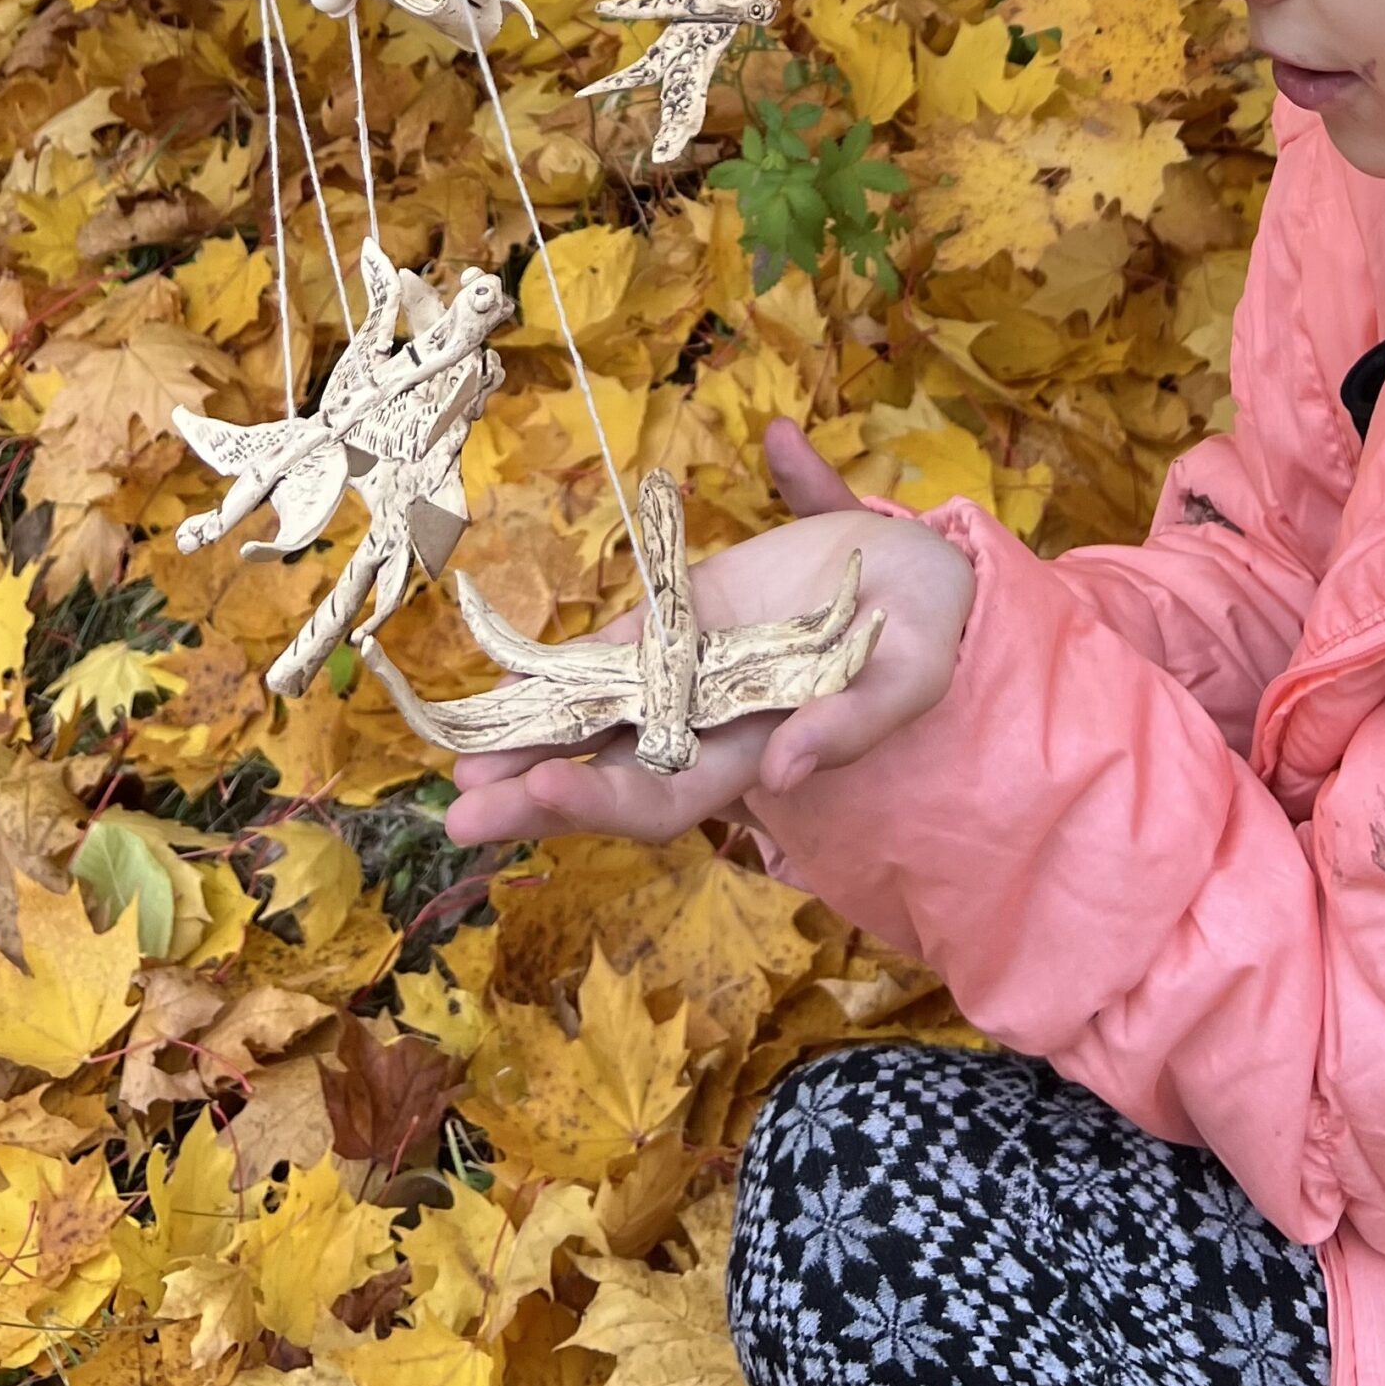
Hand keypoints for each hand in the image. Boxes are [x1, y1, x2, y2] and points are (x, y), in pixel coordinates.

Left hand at [442, 419, 974, 846]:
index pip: (666, 798)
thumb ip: (848, 726)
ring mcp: (687, 672)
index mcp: (756, 754)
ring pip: (594, 717)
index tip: (539, 787)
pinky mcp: (681, 617)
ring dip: (528, 737)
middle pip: (608, 772)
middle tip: (458, 810)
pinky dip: (556, 671)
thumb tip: (785, 778)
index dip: (602, 801)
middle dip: (534, 793)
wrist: (925, 574)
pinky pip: (608, 652)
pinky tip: (502, 684)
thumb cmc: (926, 634)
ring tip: (458, 758)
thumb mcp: (906, 679)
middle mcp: (708, 724)